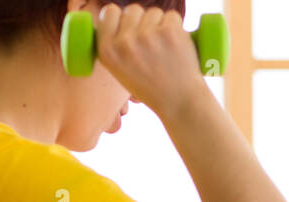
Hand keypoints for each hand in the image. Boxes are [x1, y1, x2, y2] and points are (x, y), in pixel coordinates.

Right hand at [94, 4, 206, 120]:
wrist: (180, 104)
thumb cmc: (152, 89)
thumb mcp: (120, 70)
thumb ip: (116, 44)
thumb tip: (119, 17)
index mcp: (107, 51)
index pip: (110, 11)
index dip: (121, 17)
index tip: (131, 27)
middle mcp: (124, 42)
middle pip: (133, 9)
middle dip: (143, 22)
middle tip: (152, 45)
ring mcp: (147, 35)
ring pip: (154, 12)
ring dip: (161, 25)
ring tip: (165, 50)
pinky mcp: (170, 32)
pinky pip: (172, 16)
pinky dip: (177, 28)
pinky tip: (177, 47)